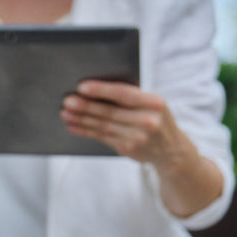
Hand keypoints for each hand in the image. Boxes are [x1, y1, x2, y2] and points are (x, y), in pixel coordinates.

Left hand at [60, 80, 193, 169]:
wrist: (171, 150)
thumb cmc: (155, 117)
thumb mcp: (152, 104)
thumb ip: (130, 97)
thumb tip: (92, 89)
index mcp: (154, 103)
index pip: (123, 94)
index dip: (101, 90)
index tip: (81, 86)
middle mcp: (148, 121)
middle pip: (110, 112)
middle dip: (85, 106)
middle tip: (67, 100)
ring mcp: (138, 137)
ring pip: (103, 126)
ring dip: (81, 119)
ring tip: (64, 112)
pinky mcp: (128, 148)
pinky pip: (101, 137)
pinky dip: (85, 131)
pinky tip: (72, 126)